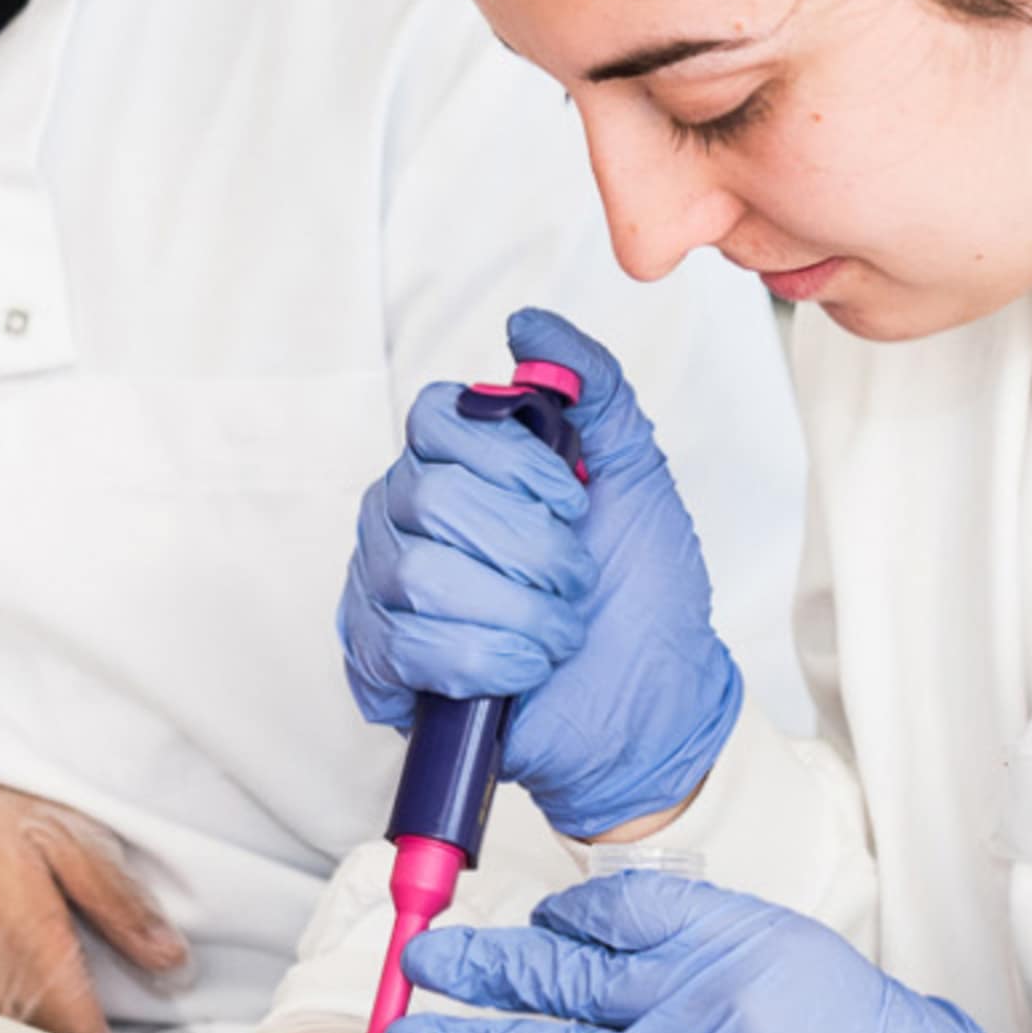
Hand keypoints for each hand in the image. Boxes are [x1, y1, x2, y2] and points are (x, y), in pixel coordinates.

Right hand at [336, 308, 742, 837]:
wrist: (650, 707)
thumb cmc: (640, 591)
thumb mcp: (635, 472)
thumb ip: (593, 387)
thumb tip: (529, 325)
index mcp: (457, 461)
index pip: (436, 416)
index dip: (512, 463)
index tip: (574, 503)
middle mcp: (405, 514)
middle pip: (430, 498)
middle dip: (529, 548)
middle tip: (574, 580)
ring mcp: (382, 587)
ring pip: (418, 574)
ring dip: (516, 611)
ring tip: (557, 632)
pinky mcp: (381, 665)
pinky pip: (404, 646)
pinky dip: (484, 660)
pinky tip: (521, 669)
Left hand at [390, 872, 1031, 1032]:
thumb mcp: (820, 981)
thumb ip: (732, 969)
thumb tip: (648, 975)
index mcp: (745, 940)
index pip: (628, 905)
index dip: (570, 914)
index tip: (540, 921)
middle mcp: (706, 998)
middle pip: (564, 972)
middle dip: (484, 967)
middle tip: (427, 961)